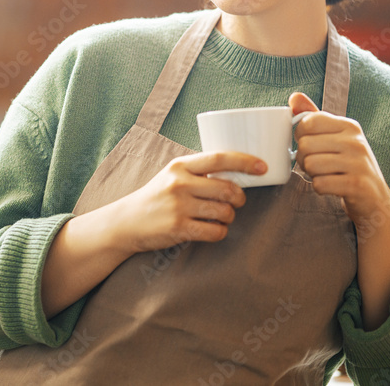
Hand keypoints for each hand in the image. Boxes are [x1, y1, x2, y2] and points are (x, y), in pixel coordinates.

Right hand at [109, 152, 265, 253]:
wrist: (127, 221)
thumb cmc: (157, 197)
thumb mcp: (172, 176)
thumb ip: (199, 172)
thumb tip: (237, 171)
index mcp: (180, 166)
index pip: (219, 158)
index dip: (245, 161)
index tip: (262, 166)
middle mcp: (180, 183)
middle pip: (227, 189)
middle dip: (240, 198)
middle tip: (238, 202)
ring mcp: (179, 206)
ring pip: (224, 212)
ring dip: (229, 217)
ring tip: (220, 217)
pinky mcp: (179, 228)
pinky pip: (215, 232)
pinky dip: (220, 232)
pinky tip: (212, 229)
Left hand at [289, 92, 389, 226]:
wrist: (375, 199)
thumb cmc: (350, 165)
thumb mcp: (336, 137)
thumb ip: (314, 117)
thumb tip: (294, 97)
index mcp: (349, 126)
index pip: (308, 122)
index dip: (301, 136)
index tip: (311, 145)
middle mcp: (355, 141)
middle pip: (305, 145)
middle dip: (304, 159)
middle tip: (318, 165)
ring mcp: (358, 163)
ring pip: (310, 165)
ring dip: (312, 174)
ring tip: (327, 175)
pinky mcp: (356, 185)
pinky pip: (319, 184)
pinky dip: (320, 188)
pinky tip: (333, 186)